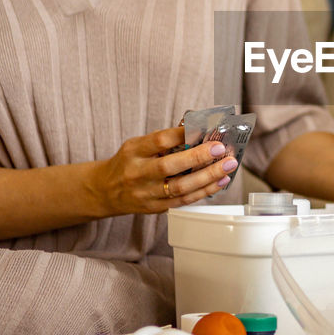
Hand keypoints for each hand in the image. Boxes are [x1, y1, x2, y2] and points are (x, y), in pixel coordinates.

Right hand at [88, 126, 236, 215]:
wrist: (105, 191)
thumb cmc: (128, 163)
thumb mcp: (137, 145)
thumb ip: (163, 140)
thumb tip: (197, 131)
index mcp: (133, 152)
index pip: (157, 141)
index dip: (181, 134)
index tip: (202, 127)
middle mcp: (138, 174)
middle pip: (169, 167)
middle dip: (197, 158)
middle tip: (219, 149)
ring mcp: (147, 194)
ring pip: (180, 187)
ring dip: (208, 177)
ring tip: (227, 166)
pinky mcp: (156, 208)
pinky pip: (183, 200)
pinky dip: (204, 191)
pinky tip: (219, 182)